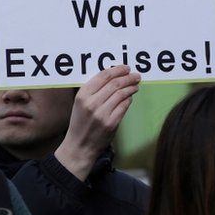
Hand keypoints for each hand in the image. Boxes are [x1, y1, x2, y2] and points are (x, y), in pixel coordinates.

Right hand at [55, 65, 140, 180]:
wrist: (79, 146)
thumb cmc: (81, 122)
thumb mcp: (80, 103)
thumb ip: (94, 90)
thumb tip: (114, 76)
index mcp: (82, 95)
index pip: (103, 76)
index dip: (117, 70)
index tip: (126, 68)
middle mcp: (92, 103)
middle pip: (115, 84)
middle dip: (128, 77)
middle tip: (136, 75)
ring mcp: (102, 114)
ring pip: (122, 94)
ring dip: (131, 87)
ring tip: (136, 85)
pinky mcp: (111, 123)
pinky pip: (124, 106)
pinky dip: (129, 99)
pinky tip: (130, 97)